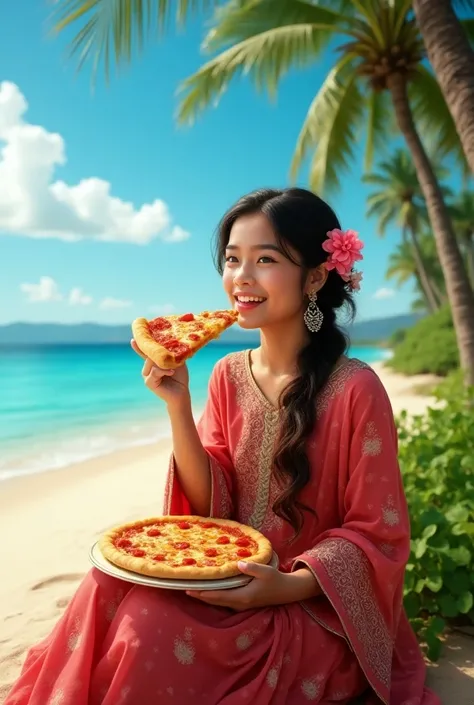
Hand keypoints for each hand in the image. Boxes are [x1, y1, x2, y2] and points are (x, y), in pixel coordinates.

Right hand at [131, 339, 189, 407]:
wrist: (181, 392)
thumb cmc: (180, 377)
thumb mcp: (176, 361)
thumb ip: (170, 353)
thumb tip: (168, 343)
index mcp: (152, 363)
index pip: (145, 352)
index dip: (139, 346)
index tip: (134, 339)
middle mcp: (147, 368)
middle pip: (148, 355)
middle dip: (159, 354)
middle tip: (170, 356)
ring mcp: (147, 376)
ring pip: (150, 362)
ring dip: (163, 364)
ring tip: (172, 368)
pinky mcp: (149, 383)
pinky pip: (154, 372)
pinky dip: (163, 371)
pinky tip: (171, 372)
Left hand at [186, 561, 302, 611]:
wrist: (286, 591)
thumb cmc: (275, 579)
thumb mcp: (265, 571)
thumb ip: (252, 568)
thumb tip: (238, 563)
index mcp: (243, 596)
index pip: (218, 596)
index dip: (203, 594)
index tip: (190, 590)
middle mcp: (240, 604)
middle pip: (215, 601)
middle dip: (200, 596)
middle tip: (184, 589)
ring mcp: (241, 605)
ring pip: (219, 603)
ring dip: (206, 597)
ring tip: (193, 590)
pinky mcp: (242, 603)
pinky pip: (224, 601)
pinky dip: (214, 597)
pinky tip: (209, 591)